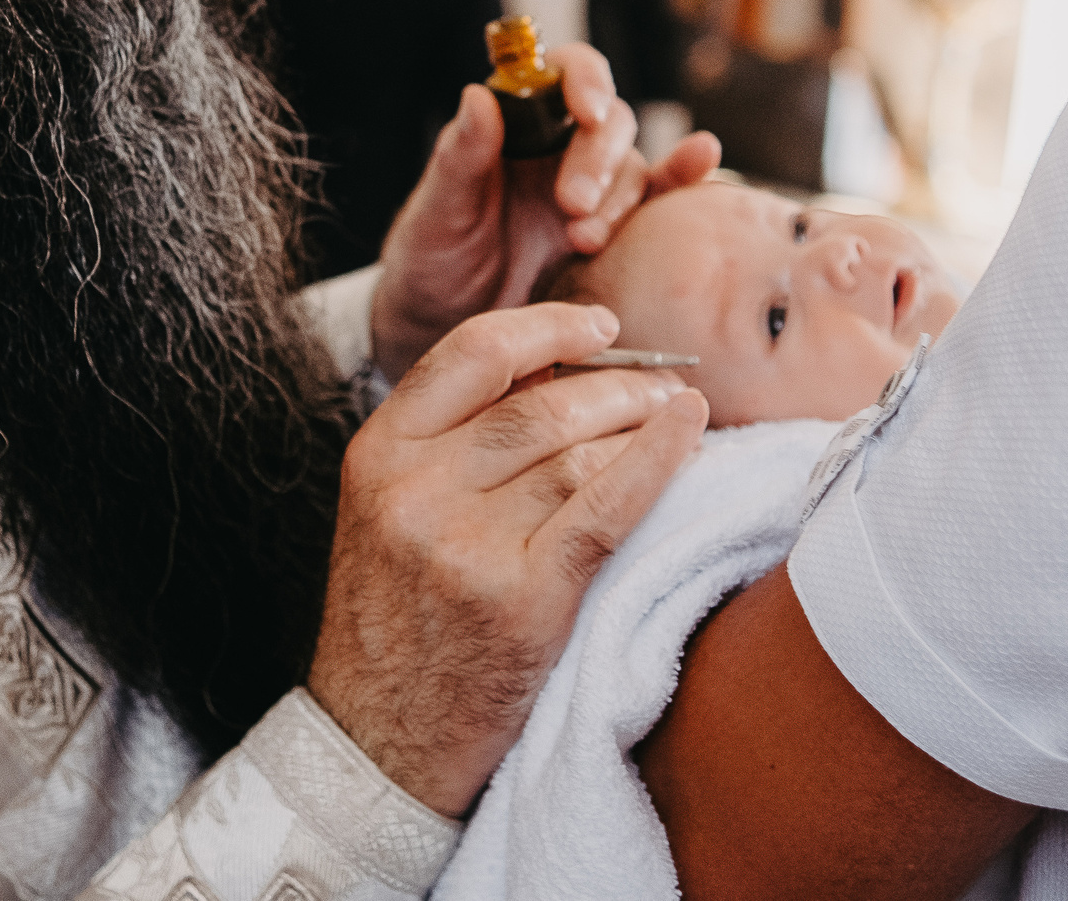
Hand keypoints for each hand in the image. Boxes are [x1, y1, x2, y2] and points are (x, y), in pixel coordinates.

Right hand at [307, 302, 709, 816]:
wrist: (376, 742)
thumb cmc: (395, 624)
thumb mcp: (387, 514)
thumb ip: (446, 445)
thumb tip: (553, 373)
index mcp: (377, 456)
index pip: (470, 354)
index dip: (546, 328)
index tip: (597, 325)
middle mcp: (416, 492)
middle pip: (538, 404)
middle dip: (613, 381)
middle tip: (659, 381)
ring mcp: (467, 546)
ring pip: (576, 451)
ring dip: (640, 421)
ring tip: (674, 414)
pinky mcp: (522, 600)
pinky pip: (606, 507)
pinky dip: (657, 460)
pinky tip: (690, 432)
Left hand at [372, 43, 721, 377]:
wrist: (446, 327)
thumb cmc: (433, 258)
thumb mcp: (437, 211)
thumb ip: (460, 156)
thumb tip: (479, 94)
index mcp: (516, 124)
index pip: (561, 74)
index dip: (581, 80)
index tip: (584, 109)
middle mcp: (561, 146)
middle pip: (606, 121)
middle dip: (596, 158)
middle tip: (571, 204)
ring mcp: (594, 187)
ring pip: (631, 166)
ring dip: (618, 198)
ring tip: (583, 240)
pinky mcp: (616, 229)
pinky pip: (659, 196)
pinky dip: (685, 174)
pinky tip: (704, 157)